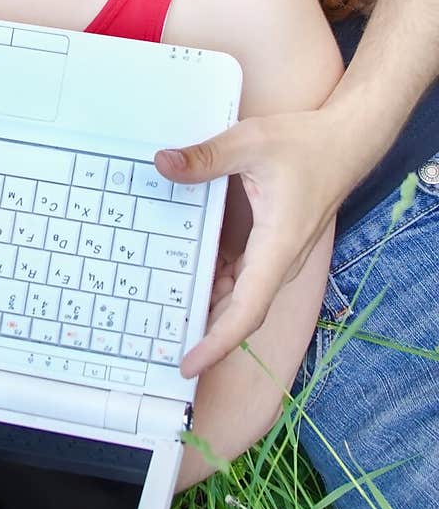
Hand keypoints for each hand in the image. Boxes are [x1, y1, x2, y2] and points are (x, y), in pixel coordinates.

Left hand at [155, 108, 347, 378]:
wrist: (346, 143)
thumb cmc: (306, 145)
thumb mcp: (249, 143)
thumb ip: (206, 157)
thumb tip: (163, 163)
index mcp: (278, 248)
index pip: (246, 312)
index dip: (217, 344)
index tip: (188, 365)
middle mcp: (281, 262)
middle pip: (241, 314)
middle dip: (206, 336)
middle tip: (162, 351)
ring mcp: (279, 258)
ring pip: (243, 298)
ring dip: (211, 312)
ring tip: (168, 323)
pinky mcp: (275, 248)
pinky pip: (246, 280)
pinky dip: (220, 288)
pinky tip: (192, 281)